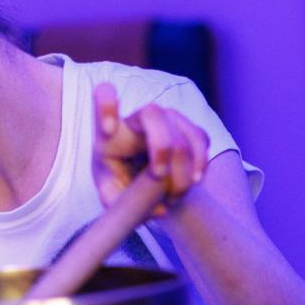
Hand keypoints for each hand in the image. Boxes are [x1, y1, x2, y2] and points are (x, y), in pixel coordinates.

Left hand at [93, 82, 208, 210]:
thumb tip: (158, 208)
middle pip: (153, 114)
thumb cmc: (124, 188)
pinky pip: (200, 142)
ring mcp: (167, 119)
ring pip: (182, 138)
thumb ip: (126, 206)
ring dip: (183, 174)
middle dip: (163, 147)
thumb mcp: (114, 201)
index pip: (104, 96)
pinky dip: (199, 168)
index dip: (106, 106)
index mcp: (110, 133)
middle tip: (160, 177)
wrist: (150, 186)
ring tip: (173, 196)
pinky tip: (191, 183)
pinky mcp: (189, 128)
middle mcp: (139, 118)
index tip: (108, 130)